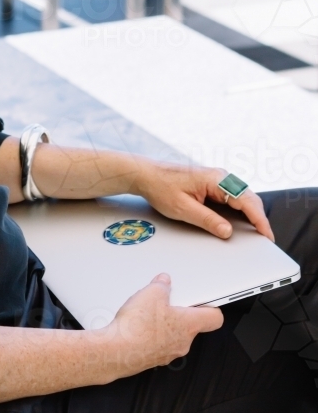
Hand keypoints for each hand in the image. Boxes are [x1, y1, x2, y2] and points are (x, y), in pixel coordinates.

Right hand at [101, 273, 222, 380]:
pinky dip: (152, 332)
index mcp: (189, 325)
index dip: (212, 306)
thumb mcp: (151, 293)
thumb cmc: (138, 327)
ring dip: (164, 321)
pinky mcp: (154, 357)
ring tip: (148, 310)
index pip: (214, 318)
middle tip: (168, 298)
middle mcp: (183, 342)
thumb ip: (161, 285)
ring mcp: (169, 352)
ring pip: (174, 333)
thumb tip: (163, 282)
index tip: (208, 298)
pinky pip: (159, 341)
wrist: (117, 351)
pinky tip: (138, 323)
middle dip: (180, 309)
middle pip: (191, 323)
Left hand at [132, 161, 273, 241]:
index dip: (259, 219)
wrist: (145, 174)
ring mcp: (215, 179)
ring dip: (250, 213)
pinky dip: (240, 209)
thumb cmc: (160, 186)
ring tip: (257, 233)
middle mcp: (218, 176)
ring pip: (241, 197)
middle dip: (259, 218)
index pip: (245, 200)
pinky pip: (231, 196)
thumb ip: (207, 220)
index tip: (266, 234)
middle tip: (266, 239)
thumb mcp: (183, 209)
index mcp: (215, 179)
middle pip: (248, 198)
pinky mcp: (210, 184)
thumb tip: (227, 231)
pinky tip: (241, 222)